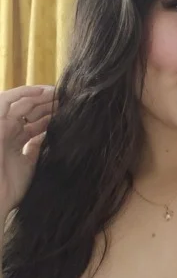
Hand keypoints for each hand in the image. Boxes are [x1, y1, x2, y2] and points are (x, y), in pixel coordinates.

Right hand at [0, 85, 56, 224]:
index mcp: (16, 142)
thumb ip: (38, 147)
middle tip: (67, 98)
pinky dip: (23, 93)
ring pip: (22, 103)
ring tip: (58, 92)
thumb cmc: (11, 187)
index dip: (51, 116)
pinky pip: (7, 101)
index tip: (69, 111)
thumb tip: (51, 135)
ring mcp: (1, 126)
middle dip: (48, 103)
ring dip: (39, 95)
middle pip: (30, 111)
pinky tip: (41, 91)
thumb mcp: (31, 163)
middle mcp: (8, 131)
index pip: (35, 123)